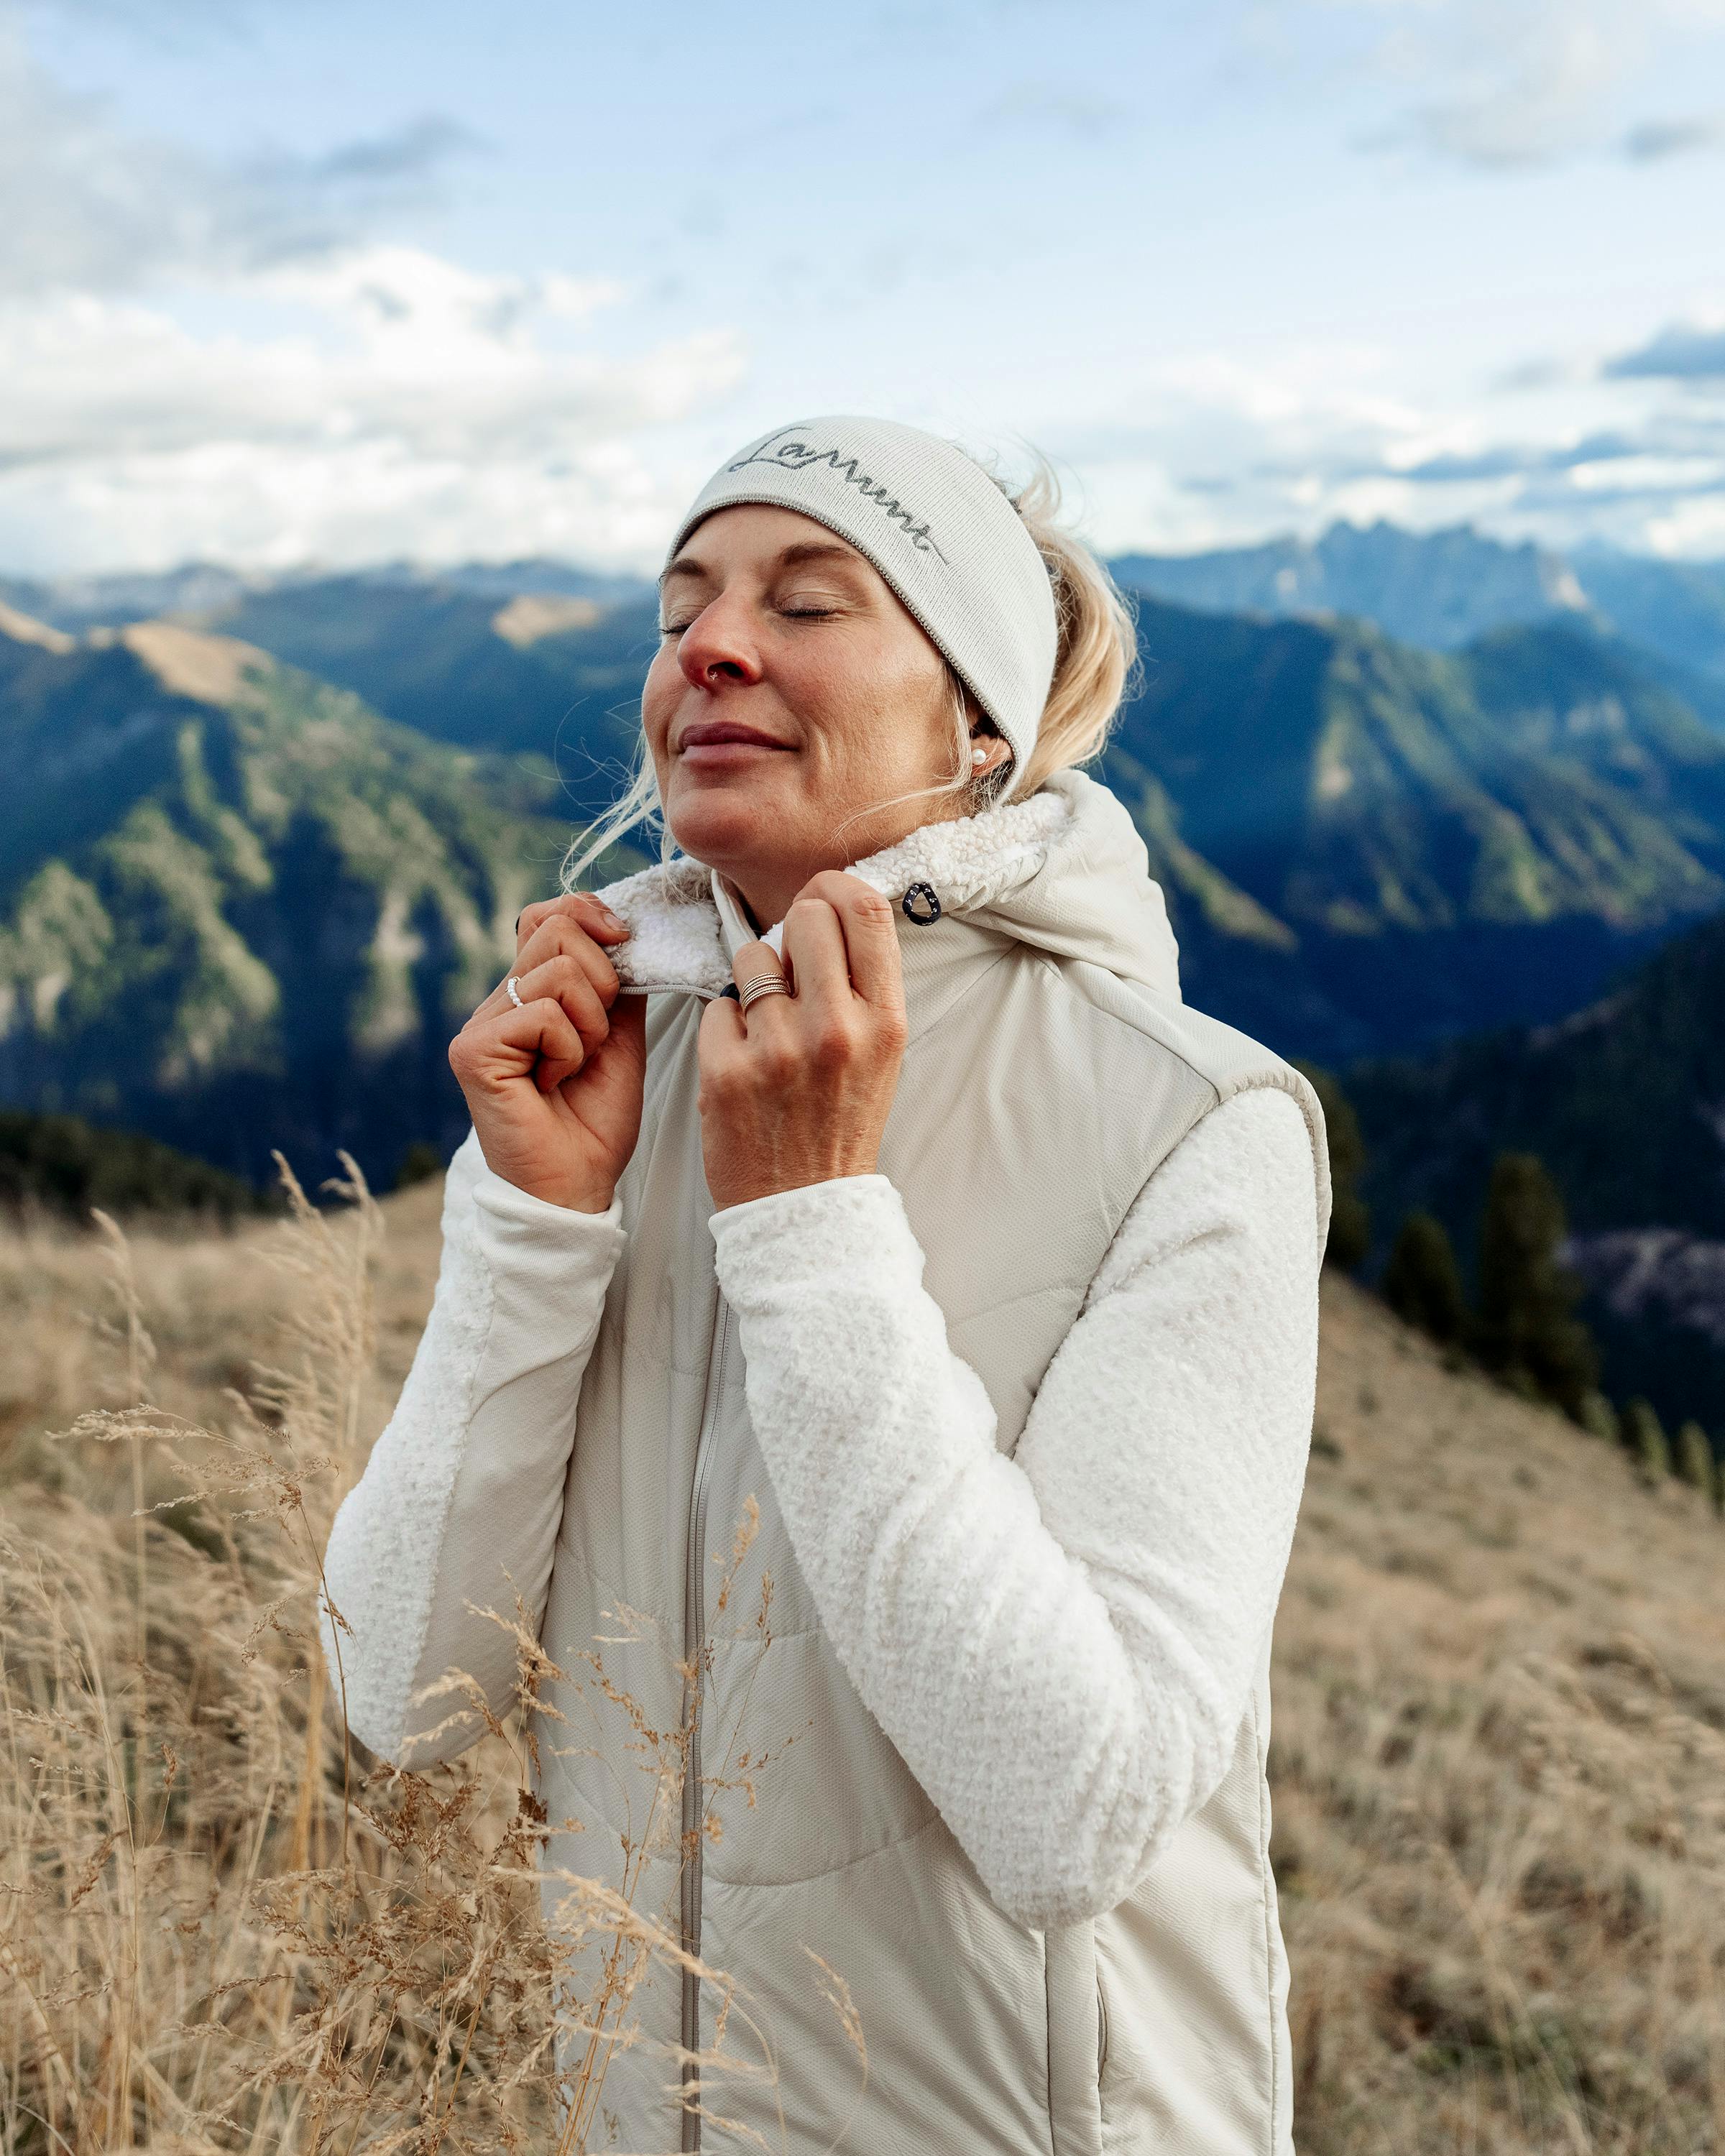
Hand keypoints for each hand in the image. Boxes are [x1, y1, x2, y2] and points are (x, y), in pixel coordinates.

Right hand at [448, 893, 647, 1212]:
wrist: (578, 1183)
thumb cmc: (595, 1120)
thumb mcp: (619, 1036)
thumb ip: (615, 982)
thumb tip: (622, 929)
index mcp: (527, 993)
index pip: (546, 915)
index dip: (589, 913)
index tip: (625, 942)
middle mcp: (497, 1001)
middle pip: (556, 929)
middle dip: (604, 980)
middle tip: (596, 1039)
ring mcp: (480, 1024)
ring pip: (559, 970)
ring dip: (590, 1024)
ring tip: (575, 1066)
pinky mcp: (473, 1050)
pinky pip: (544, 1014)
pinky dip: (569, 1050)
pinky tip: (553, 1083)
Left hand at [698, 869, 908, 1211]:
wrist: (805, 1207)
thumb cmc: (840, 1124)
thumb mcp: (881, 1053)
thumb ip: (861, 984)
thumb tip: (827, 909)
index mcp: (885, 1022)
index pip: (867, 910)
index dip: (836, 886)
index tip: (822, 896)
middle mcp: (837, 1029)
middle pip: (806, 915)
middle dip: (792, 929)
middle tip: (791, 966)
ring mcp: (778, 1049)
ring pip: (751, 956)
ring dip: (755, 981)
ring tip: (768, 1029)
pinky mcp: (725, 1070)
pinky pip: (716, 1006)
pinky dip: (725, 1029)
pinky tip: (744, 1063)